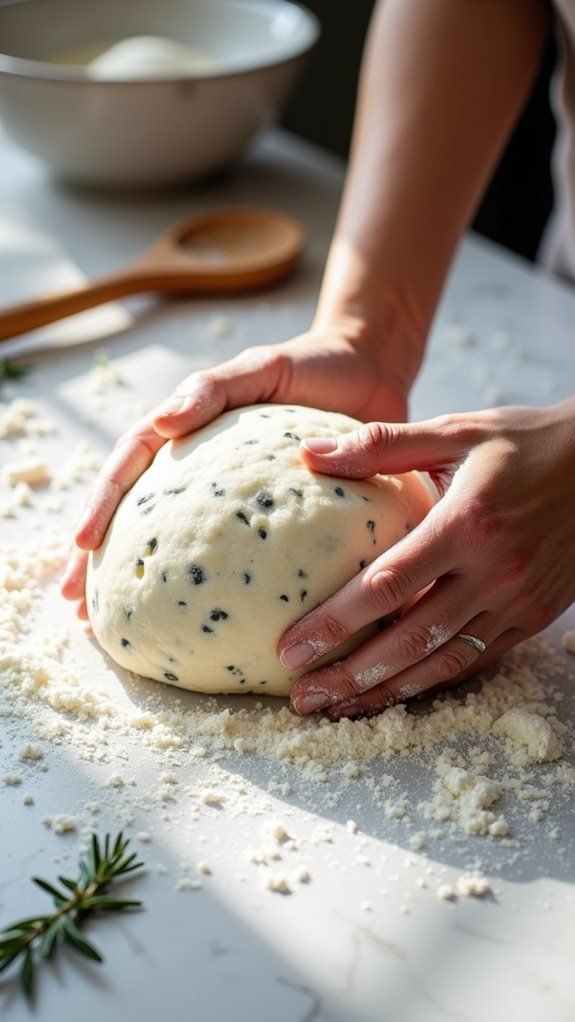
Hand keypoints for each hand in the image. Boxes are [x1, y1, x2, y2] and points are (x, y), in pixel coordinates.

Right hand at [61, 329, 407, 616]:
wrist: (369, 374)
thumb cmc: (311, 365)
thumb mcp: (262, 367)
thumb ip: (214, 388)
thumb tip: (165, 421)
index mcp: (186, 429)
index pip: (129, 466)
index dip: (102, 504)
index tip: (82, 545)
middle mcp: (198, 468)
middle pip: (136, 514)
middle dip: (100, 560)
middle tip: (77, 606)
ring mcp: (230, 497)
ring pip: (176, 542)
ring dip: (141, 580)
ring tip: (112, 627)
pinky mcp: (270, 519)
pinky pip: (237, 556)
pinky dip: (215, 586)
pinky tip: (205, 624)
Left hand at [284, 400, 574, 717]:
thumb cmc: (522, 442)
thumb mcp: (454, 431)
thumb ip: (381, 445)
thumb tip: (308, 454)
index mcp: (465, 525)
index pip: (386, 587)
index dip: (334, 623)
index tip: (290, 649)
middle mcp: (493, 572)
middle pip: (409, 641)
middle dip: (350, 676)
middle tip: (302, 697)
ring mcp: (516, 601)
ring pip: (443, 663)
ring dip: (387, 692)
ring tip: (338, 708)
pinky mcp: (533, 617)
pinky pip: (476, 660)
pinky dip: (432, 681)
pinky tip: (396, 691)